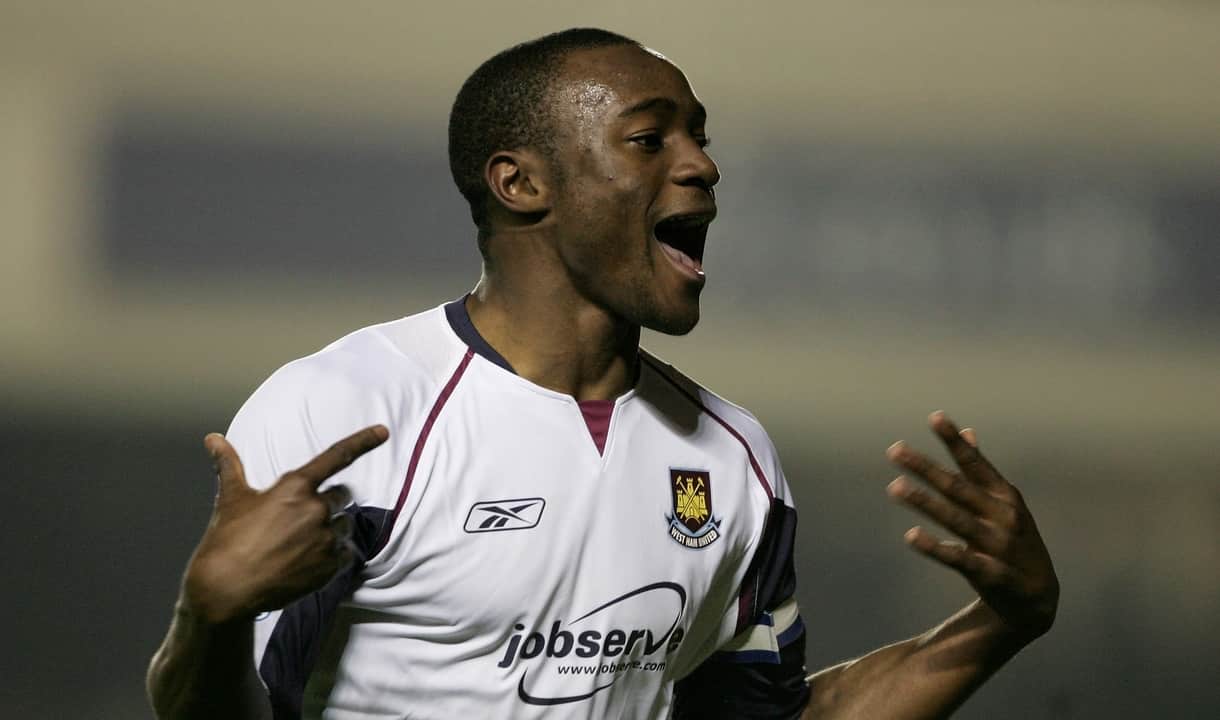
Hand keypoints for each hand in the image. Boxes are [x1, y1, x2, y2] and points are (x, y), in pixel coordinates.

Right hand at [180, 425, 388, 623]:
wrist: (226, 591)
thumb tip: (213, 439)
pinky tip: (307, 561)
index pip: (336, 457)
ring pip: (344, 525)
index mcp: (295, 487)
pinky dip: (333, 555)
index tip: (383, 431)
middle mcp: (316, 509)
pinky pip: (346, 553)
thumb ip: (229, 464)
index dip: (362, 441)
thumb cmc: (226, 541)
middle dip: (326, 503)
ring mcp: (325, 539)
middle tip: (299, 519)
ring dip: (330, 530)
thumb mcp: (231, 498)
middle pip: (342, 496)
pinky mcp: (330, 567)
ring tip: (298, 544)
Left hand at [885, 411, 1057, 642]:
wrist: (1039, 599)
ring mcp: (999, 545)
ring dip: (925, 502)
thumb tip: (967, 432)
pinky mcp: (991, 574)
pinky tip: (911, 535)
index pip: (975, 463)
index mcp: (1005, 495)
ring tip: (894, 487)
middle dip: (926, 468)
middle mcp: (1003, 516)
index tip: (934, 417)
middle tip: (894, 450)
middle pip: (958, 487)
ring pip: (956, 519)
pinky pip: (959, 558)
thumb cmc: (1013, 542)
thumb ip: (981, 470)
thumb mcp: (1004, 503)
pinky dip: (936, 547)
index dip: (955, 442)